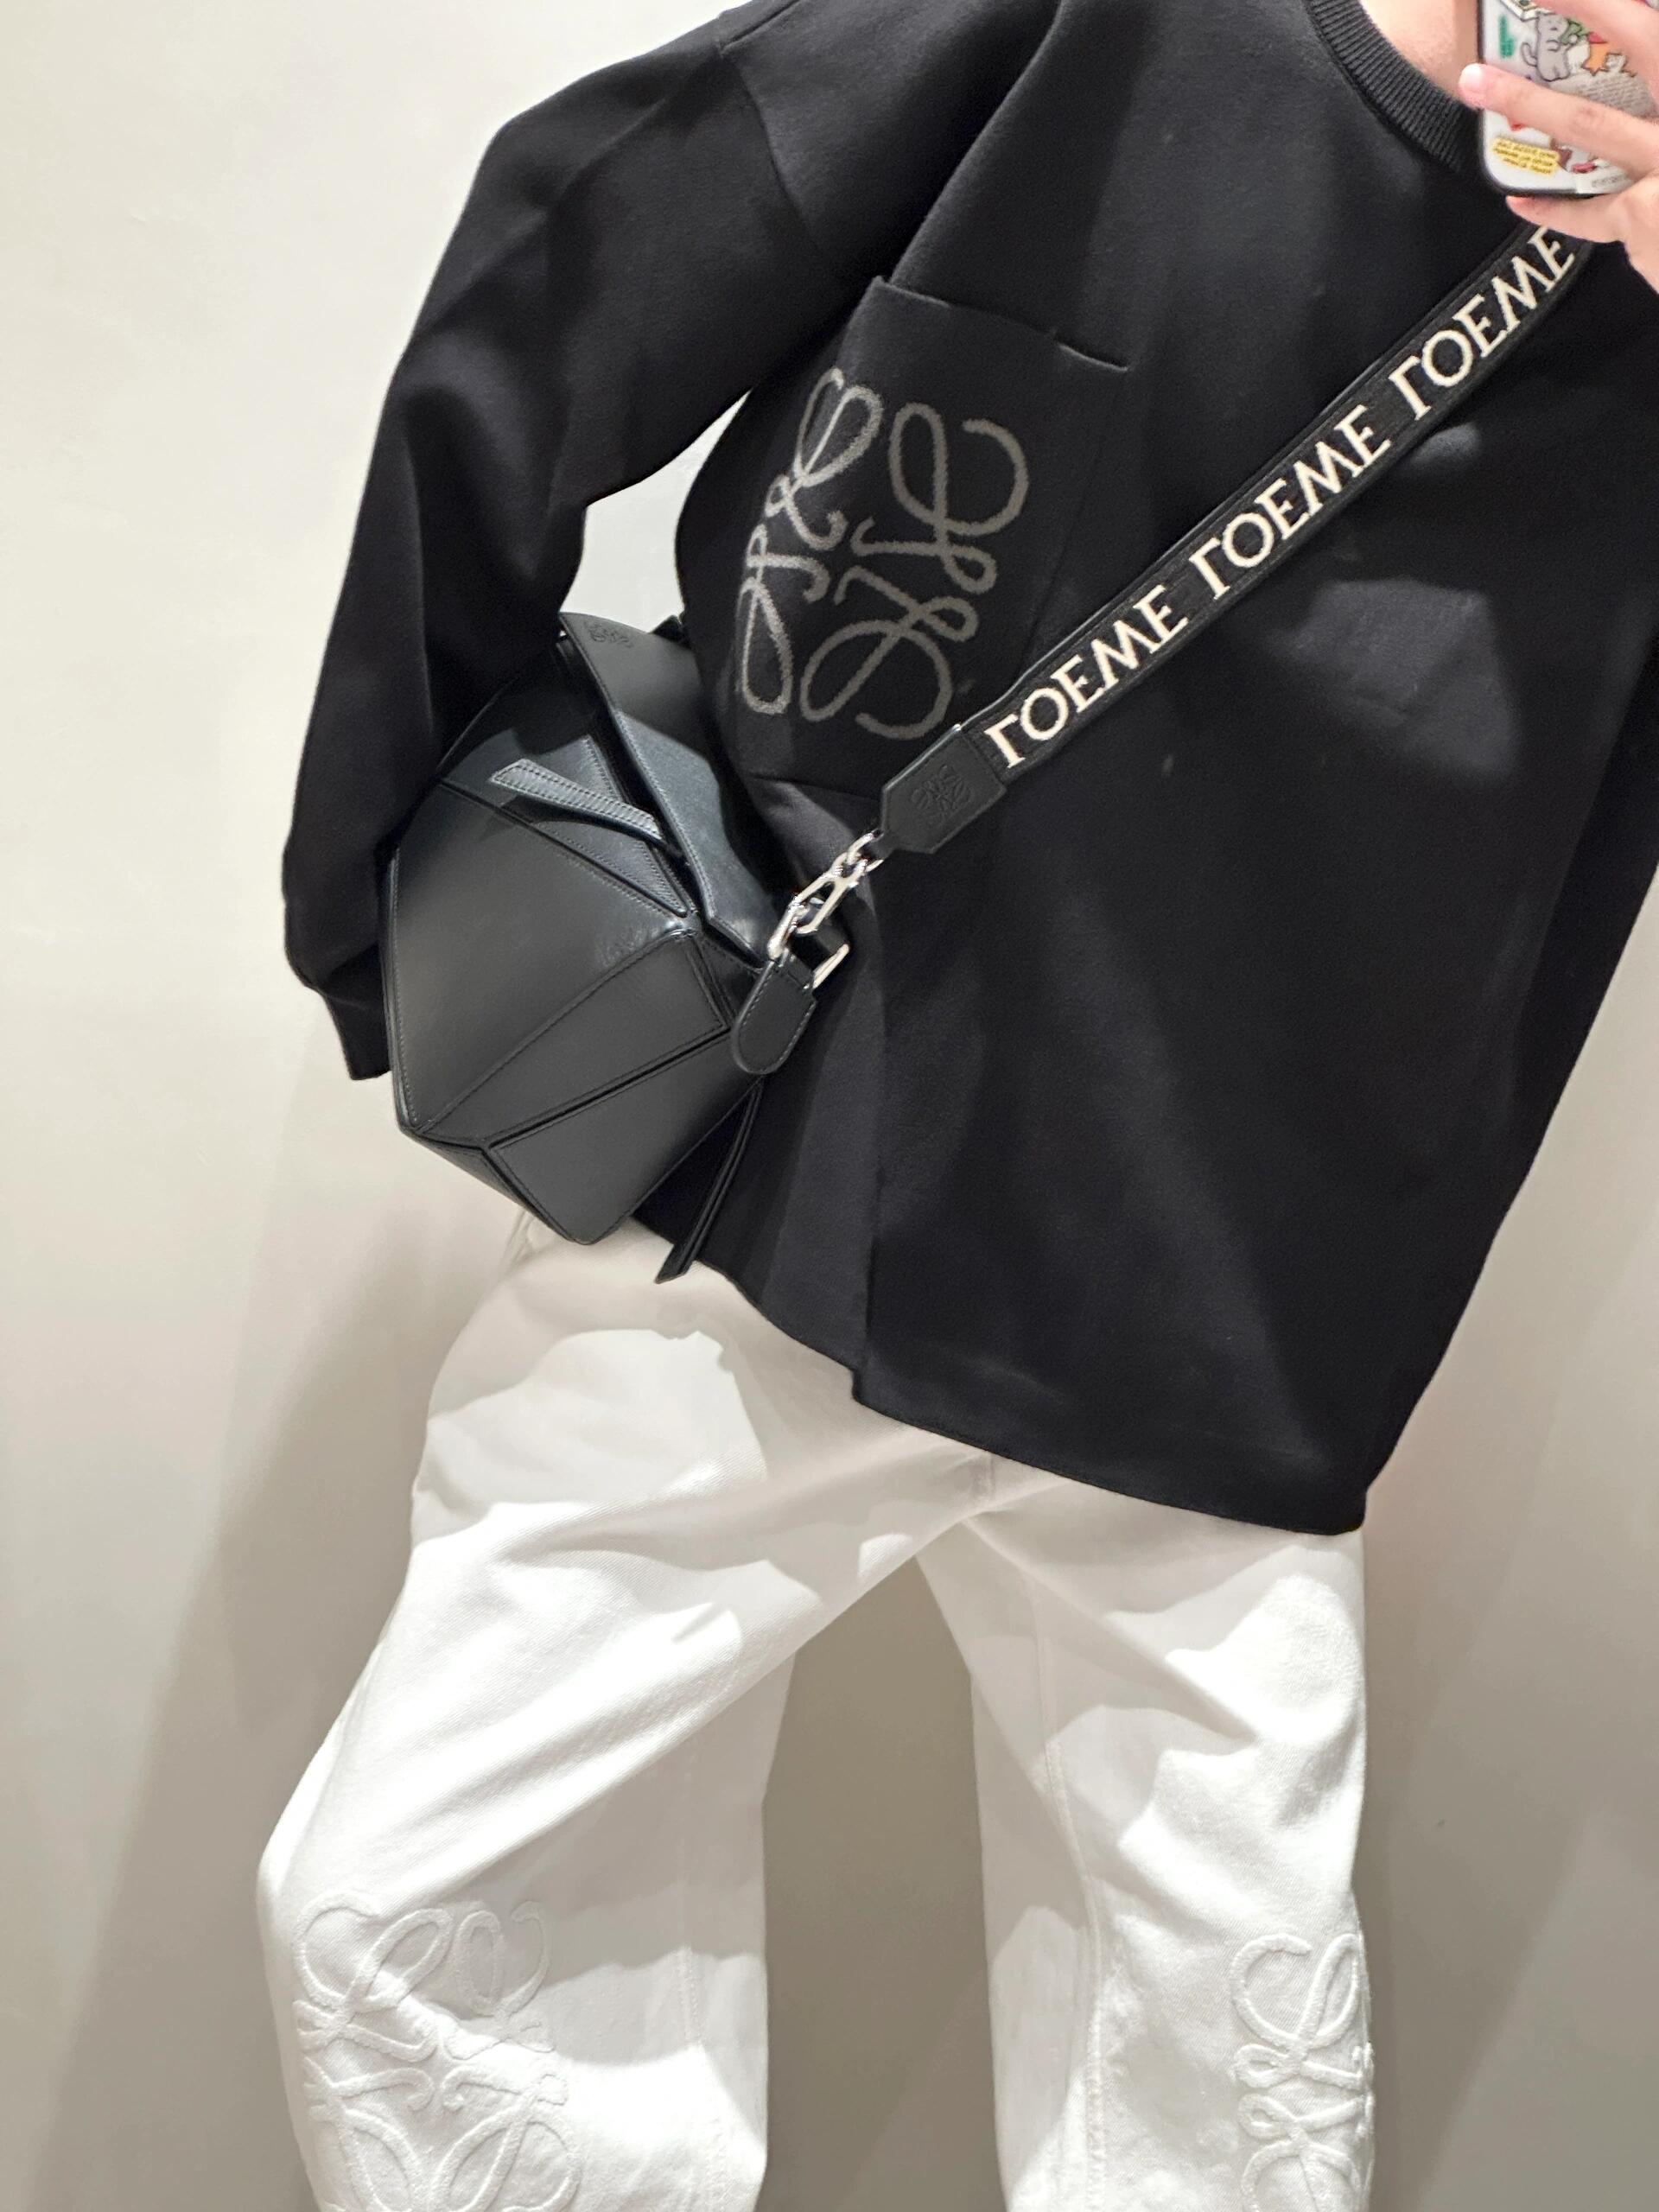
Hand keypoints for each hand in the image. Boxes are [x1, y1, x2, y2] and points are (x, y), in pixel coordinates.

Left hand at [1456, 0, 1658, 292]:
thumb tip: (1643, 61)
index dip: (1620, 3)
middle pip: (1647, 39)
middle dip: (1589, 3)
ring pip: (1591, 121)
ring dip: (1527, 99)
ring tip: (1476, 82)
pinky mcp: (1648, 217)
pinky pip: (1590, 211)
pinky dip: (1552, 208)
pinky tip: (1520, 200)